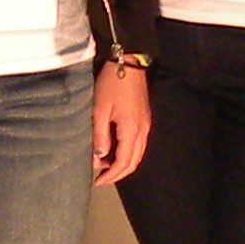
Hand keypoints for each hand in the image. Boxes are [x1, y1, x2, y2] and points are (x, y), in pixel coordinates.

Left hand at [91, 60, 149, 185]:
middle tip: (102, 178)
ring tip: (105, 165)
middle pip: (134, 162)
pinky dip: (128, 152)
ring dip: (123, 163)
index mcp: (132, 130)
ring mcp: (146, 125)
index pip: (124, 162)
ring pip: (137, 153)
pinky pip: (139, 144)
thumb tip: (99, 157)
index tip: (98, 181)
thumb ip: (100, 135)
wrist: (129, 62)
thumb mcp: (100, 109)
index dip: (111, 175)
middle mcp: (142, 131)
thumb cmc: (112, 84)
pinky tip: (115, 150)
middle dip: (118, 173)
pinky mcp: (144, 119)